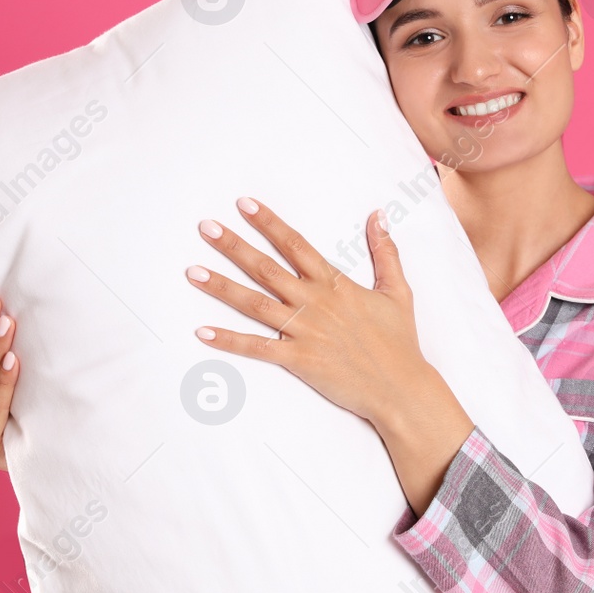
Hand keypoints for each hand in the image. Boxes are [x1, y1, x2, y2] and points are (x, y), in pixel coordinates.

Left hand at [186, 197, 448, 432]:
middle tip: (205, 227)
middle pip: (266, 268)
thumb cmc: (400, 341)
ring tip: (192, 272)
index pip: (295, 245)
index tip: (244, 204)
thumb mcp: (397, 291)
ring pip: (255, 304)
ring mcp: (304, 331)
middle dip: (233, 246)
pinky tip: (202, 331)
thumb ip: (385, 252)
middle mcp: (314, 303)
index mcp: (334, 284)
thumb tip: (378, 215)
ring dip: (221, 287)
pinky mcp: (299, 360)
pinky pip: (257, 348)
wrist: (401, 388)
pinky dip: (229, 340)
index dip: (268, 223)